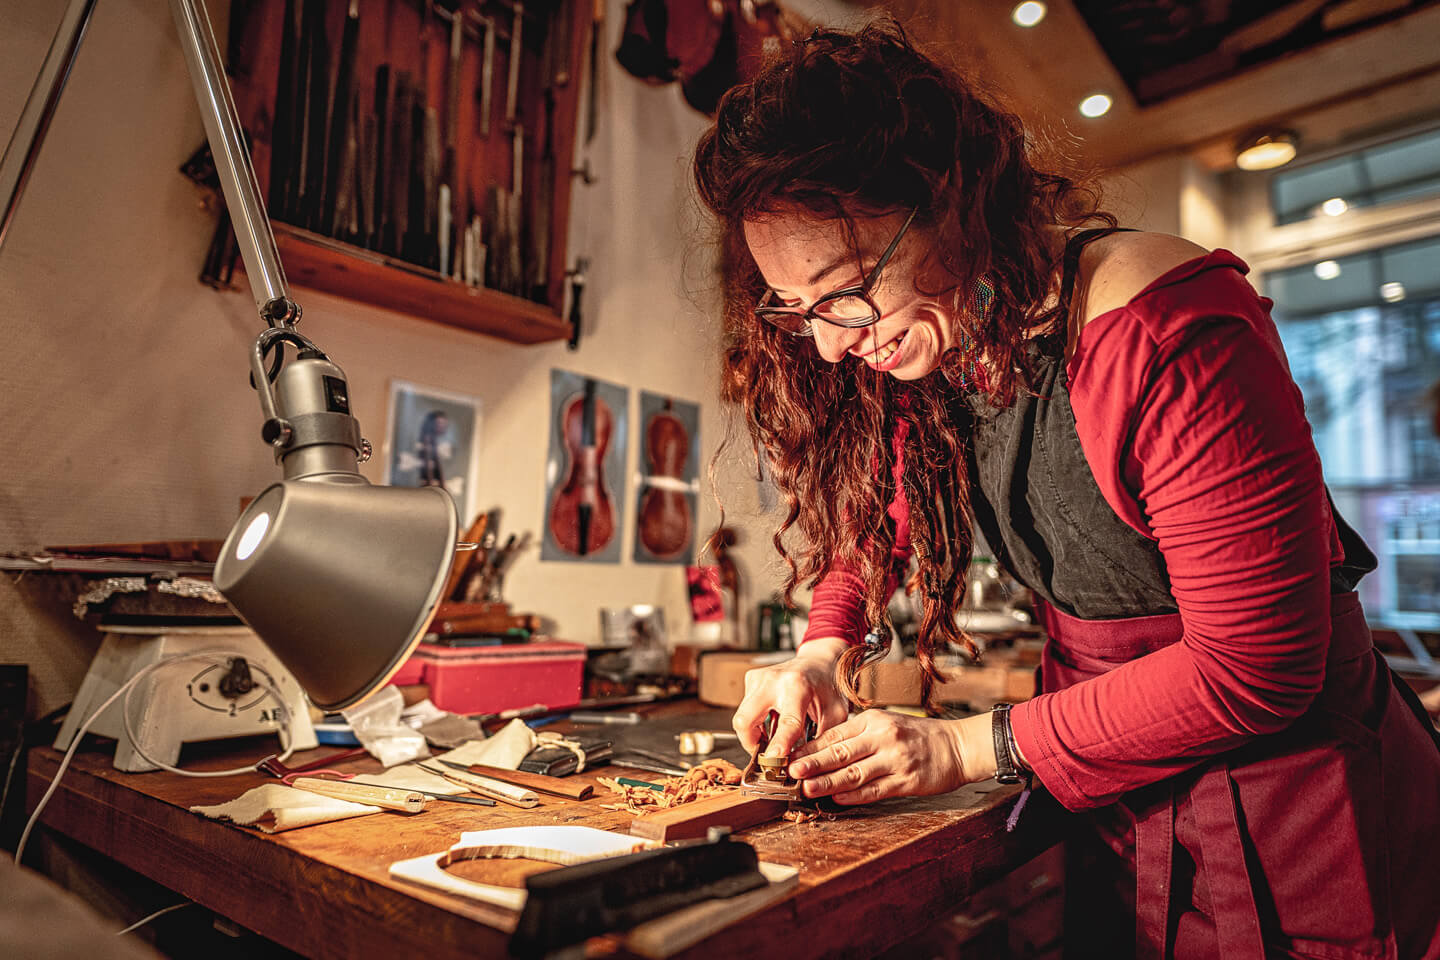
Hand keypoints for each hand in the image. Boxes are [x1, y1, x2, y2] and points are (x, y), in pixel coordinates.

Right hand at [732, 636, 850, 757]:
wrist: (819, 661)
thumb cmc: (828, 688)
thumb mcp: (835, 715)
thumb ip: (821, 740)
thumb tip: (805, 768)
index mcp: (798, 686)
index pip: (787, 722)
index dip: (779, 744)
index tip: (773, 762)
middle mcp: (773, 679)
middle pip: (745, 720)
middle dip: (751, 744)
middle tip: (767, 757)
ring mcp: (758, 677)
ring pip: (742, 718)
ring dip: (754, 735)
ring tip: (773, 740)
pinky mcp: (751, 679)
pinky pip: (745, 710)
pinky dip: (755, 723)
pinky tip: (772, 723)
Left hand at [787, 710, 994, 804]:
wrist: (957, 746)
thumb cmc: (918, 736)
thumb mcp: (887, 724)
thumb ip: (858, 736)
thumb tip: (823, 750)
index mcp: (873, 721)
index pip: (835, 734)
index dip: (810, 747)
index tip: (790, 756)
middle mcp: (882, 737)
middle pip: (840, 752)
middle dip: (813, 762)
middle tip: (792, 771)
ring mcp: (894, 760)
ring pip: (854, 773)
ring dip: (828, 782)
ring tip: (808, 788)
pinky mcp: (905, 781)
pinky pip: (874, 790)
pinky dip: (853, 795)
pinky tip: (837, 798)